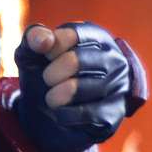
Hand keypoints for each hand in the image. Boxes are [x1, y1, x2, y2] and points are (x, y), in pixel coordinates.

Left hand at [13, 21, 146, 151]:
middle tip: (48, 81)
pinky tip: (61, 112)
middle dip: (51, 74)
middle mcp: (113, 57)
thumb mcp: (35, 52)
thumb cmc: (49, 72)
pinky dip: (65, 115)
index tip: (47, 58)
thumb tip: (45, 40)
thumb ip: (34, 38)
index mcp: (95, 36)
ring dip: (55, 96)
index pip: (70, 36)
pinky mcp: (115, 112)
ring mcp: (118, 85)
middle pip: (73, 61)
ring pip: (78, 88)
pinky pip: (86, 114)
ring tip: (52, 98)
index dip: (50, 50)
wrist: (56, 113)